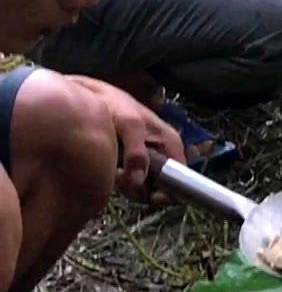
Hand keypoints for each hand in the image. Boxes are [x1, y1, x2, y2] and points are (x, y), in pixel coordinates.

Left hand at [73, 77, 182, 201]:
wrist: (88, 96)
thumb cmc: (114, 106)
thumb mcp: (129, 124)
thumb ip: (136, 153)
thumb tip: (138, 183)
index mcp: (171, 143)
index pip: (183, 177)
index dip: (169, 191)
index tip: (148, 194)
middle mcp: (164, 152)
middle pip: (163, 185)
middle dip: (143, 188)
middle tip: (122, 178)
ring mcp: (148, 159)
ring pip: (146, 185)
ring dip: (129, 184)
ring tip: (113, 171)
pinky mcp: (132, 162)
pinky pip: (133, 181)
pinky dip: (121, 181)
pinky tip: (109, 170)